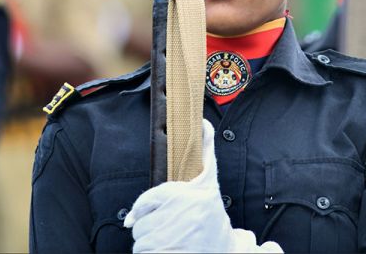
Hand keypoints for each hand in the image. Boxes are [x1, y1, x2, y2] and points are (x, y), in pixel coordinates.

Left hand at [124, 119, 280, 252]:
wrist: (225, 253)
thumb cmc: (213, 219)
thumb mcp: (209, 184)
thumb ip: (205, 154)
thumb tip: (204, 123)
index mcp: (190, 194)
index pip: (149, 198)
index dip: (143, 209)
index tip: (140, 216)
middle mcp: (183, 215)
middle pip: (142, 221)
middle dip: (151, 226)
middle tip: (169, 229)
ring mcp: (174, 237)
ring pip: (140, 238)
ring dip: (150, 242)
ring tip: (170, 240)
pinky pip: (143, 253)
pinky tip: (167, 251)